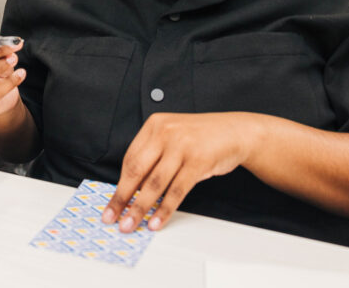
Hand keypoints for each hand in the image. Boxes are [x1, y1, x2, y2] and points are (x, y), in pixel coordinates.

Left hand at [102, 112, 259, 232]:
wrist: (236, 131)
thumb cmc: (201, 138)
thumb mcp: (173, 137)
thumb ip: (154, 157)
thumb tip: (133, 190)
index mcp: (154, 125)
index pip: (130, 158)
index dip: (120, 183)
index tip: (113, 202)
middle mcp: (165, 133)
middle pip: (137, 171)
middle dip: (122, 198)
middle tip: (112, 216)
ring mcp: (181, 146)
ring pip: (154, 184)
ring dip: (140, 208)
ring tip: (130, 224)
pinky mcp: (197, 161)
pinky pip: (176, 191)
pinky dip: (164, 209)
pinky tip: (156, 221)